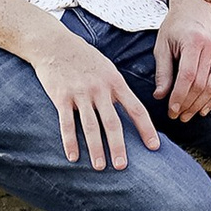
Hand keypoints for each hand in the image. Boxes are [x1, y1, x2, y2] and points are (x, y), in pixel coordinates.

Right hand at [32, 29, 159, 168]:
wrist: (55, 43)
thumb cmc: (85, 58)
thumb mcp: (108, 68)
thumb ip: (118, 90)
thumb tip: (132, 112)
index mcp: (115, 82)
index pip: (136, 109)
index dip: (146, 129)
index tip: (155, 147)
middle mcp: (100, 88)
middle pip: (112, 122)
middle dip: (118, 146)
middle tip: (123, 166)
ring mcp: (80, 93)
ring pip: (90, 126)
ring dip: (95, 149)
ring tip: (100, 167)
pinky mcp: (61, 97)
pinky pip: (66, 123)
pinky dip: (70, 142)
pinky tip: (73, 157)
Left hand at [155, 0, 210, 121]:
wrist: (196, 6)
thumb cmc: (175, 26)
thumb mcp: (163, 45)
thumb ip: (163, 71)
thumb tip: (160, 96)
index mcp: (193, 42)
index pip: (187, 76)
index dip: (179, 97)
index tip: (171, 111)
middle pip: (201, 84)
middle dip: (188, 104)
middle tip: (177, 116)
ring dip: (200, 105)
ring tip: (188, 115)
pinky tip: (204, 109)